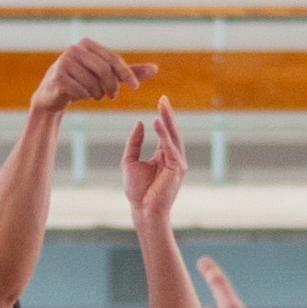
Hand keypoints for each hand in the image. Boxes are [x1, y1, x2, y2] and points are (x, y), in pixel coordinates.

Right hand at [34, 38, 156, 114]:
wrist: (53, 93)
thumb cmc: (83, 81)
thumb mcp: (107, 76)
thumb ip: (129, 72)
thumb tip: (155, 69)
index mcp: (87, 44)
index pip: (112, 58)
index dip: (126, 73)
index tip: (136, 87)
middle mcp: (74, 49)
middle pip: (104, 70)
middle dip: (112, 86)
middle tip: (112, 96)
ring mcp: (64, 62)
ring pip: (92, 82)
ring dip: (98, 93)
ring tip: (95, 95)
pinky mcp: (57, 76)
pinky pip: (80, 91)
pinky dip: (84, 97)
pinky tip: (81, 96)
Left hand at [122, 92, 187, 221]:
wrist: (143, 210)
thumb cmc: (137, 190)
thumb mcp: (129, 161)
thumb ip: (134, 142)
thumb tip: (140, 122)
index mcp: (164, 156)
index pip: (165, 132)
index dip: (163, 117)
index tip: (160, 101)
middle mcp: (173, 158)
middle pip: (172, 131)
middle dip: (168, 114)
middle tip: (163, 98)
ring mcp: (177, 163)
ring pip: (173, 136)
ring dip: (168, 120)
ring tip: (162, 105)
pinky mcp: (177, 169)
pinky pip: (170, 147)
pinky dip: (164, 134)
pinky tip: (157, 122)